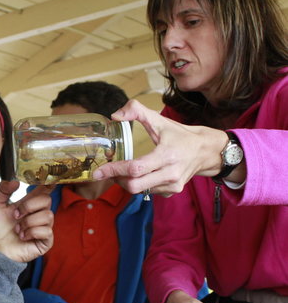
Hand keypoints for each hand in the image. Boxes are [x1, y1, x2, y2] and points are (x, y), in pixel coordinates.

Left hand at [0, 180, 53, 262]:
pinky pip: (47, 231)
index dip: (49, 184)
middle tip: (16, 215)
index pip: (44, 191)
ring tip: (18, 229)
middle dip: (29, 206)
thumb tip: (16, 182)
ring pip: (48, 215)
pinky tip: (23, 237)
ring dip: (28, 222)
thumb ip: (2, 190)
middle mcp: (38, 214)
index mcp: (29, 204)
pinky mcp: (45, 240)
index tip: (50, 180)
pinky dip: (32, 232)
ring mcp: (43, 227)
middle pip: (47, 200)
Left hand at [92, 100, 227, 195]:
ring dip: (126, 182)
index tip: (99, 171)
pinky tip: (137, 175)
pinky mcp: (172, 191)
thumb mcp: (159, 119)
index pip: (135, 168)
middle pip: (135, 186)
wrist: (205, 151)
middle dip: (117, 179)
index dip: (115, 170)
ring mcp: (172, 185)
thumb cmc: (179, 135)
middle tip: (107, 171)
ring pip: (140, 191)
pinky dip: (138, 185)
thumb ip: (136, 110)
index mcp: (166, 155)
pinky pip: (148, 192)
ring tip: (121, 171)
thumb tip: (114, 116)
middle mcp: (170, 174)